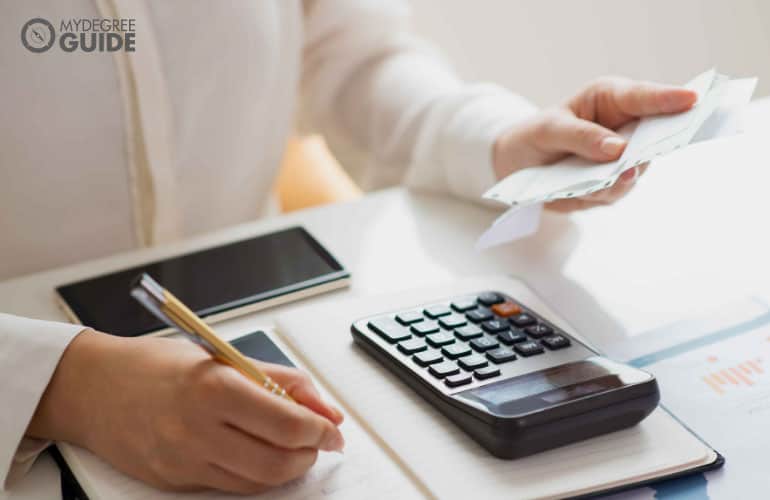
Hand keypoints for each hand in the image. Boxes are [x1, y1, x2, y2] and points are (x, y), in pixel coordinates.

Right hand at [27, 330, 344, 493]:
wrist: (92, 388)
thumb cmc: (155, 365)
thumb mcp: (224, 357)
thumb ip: (280, 381)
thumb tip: (324, 407)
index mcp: (215, 389)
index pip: (288, 423)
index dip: (321, 430)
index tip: (332, 427)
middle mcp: (198, 430)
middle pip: (277, 461)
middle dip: (310, 454)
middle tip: (319, 441)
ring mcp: (184, 461)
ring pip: (257, 482)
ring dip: (287, 468)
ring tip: (292, 447)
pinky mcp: (174, 481)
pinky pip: (229, 487)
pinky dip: (255, 475)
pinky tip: (259, 454)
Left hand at [493, 77, 696, 211]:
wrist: (517, 166)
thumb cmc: (536, 135)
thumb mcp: (549, 130)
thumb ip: (582, 136)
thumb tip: (618, 149)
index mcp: (610, 100)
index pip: (643, 97)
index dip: (668, 98)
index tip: (692, 98)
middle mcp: (624, 127)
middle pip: (655, 135)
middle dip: (657, 143)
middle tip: (653, 150)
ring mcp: (622, 159)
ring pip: (636, 169)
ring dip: (622, 175)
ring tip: (608, 177)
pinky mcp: (612, 185)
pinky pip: (617, 191)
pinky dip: (605, 192)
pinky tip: (593, 188)